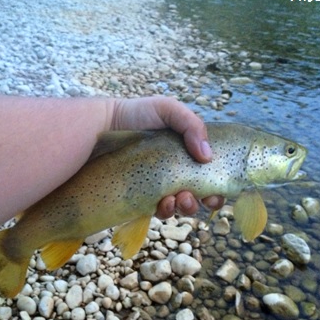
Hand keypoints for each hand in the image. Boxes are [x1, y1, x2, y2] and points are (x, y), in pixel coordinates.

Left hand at [111, 96, 224, 218]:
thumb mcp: (168, 109)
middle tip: (202, 198)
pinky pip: (158, 210)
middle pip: (198, 195)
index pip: (208, 174)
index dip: (216, 187)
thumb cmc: (136, 114)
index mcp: (186, 153)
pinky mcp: (141, 196)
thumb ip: (192, 125)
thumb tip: (207, 156)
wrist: (102, 126)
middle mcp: (174, 171)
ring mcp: (158, 185)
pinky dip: (166, 209)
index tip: (218, 193)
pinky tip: (163, 201)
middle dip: (204, 201)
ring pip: (179, 206)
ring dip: (186, 207)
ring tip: (181, 198)